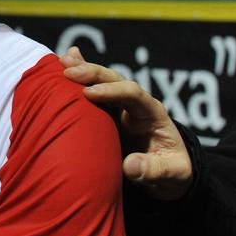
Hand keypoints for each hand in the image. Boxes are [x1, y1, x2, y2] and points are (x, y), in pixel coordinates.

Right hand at [60, 46, 193, 199]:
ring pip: (102, 82)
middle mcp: (136, 104)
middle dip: (93, 74)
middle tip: (69, 72)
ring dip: (82, 70)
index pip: (134, 94)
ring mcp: (120, 107)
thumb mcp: (173, 174)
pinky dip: (79, 77)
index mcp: (153, 113)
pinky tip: (62, 62)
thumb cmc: (173, 171)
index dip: (113, 91)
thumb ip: (154, 170)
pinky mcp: (107, 113)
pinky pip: (92, 91)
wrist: (168, 173)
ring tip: (61, 61)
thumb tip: (129, 165)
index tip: (90, 93)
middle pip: (116, 80)